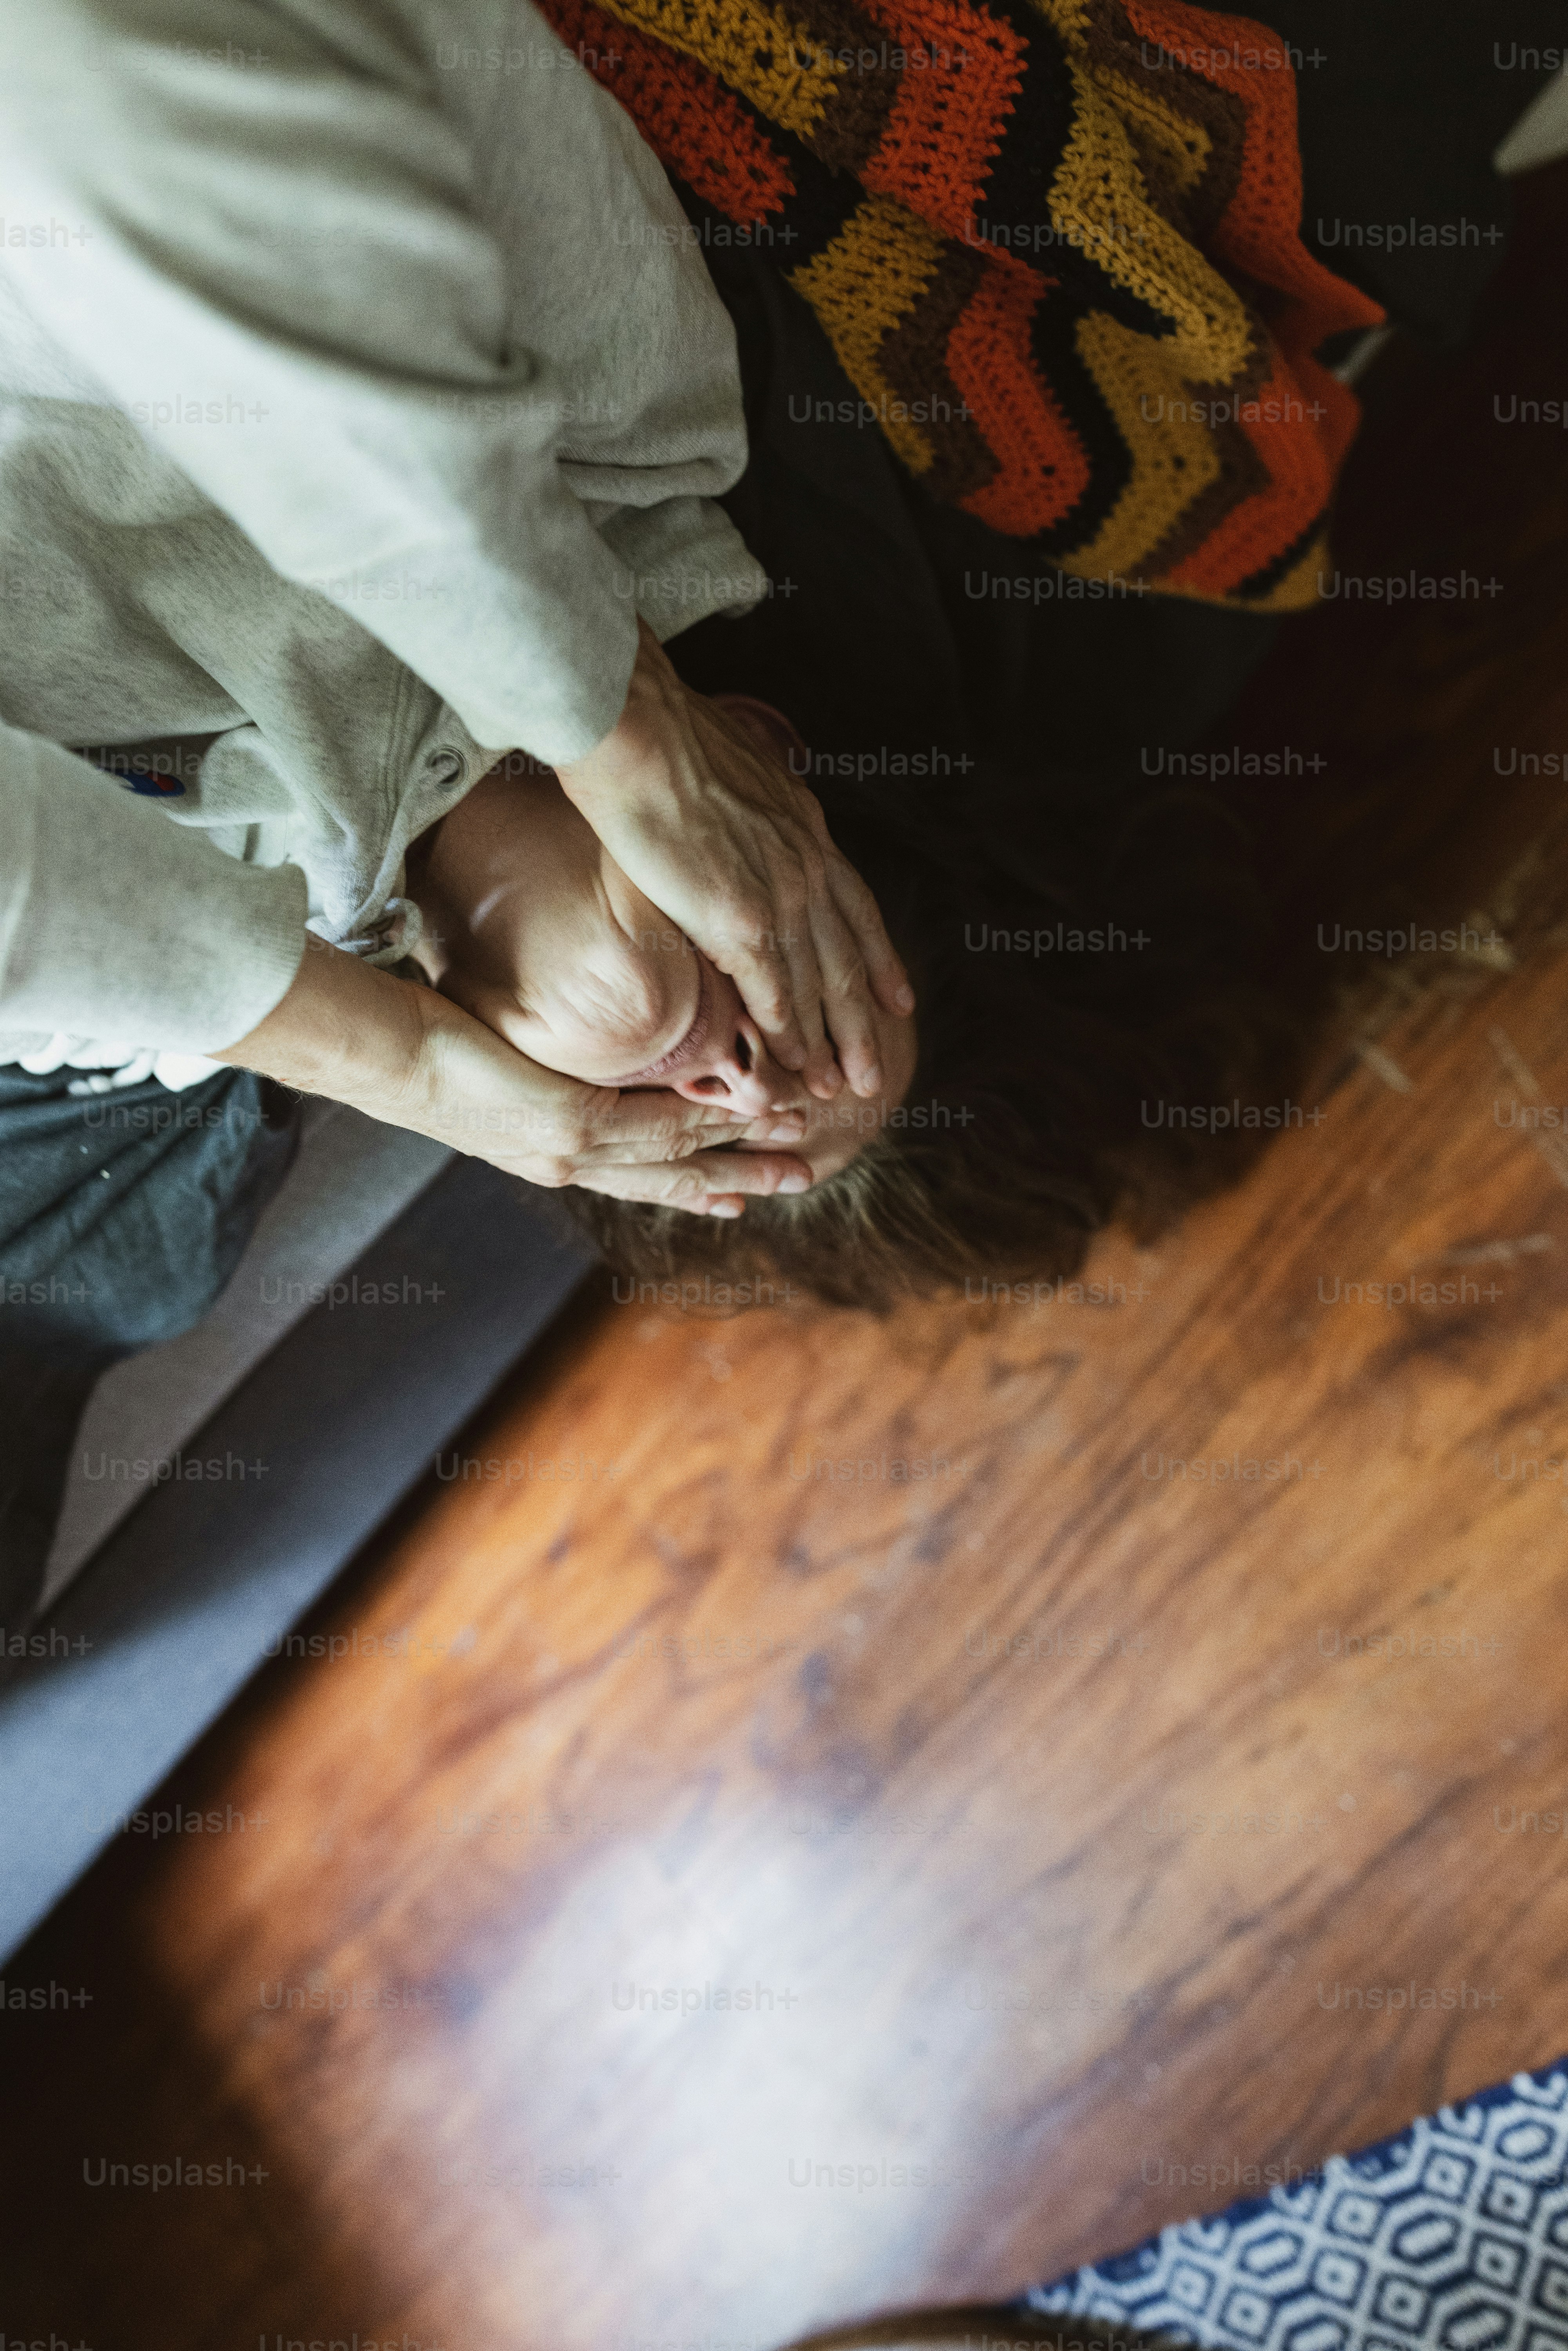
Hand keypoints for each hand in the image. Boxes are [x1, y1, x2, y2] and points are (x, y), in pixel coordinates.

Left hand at [211, 936, 813, 1215]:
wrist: (388, 1057)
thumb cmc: (436, 1044)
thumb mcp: (509, 1060)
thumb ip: (555, 1063)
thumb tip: (590, 1040)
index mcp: (554, 1152)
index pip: (644, 1174)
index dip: (700, 1182)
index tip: (744, 1190)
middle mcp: (567, 1163)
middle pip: (671, 1180)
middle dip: (737, 1181)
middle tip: (797, 1178)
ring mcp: (568, 1149)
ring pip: (674, 1158)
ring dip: (737, 1156)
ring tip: (790, 1144)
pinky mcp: (566, 1122)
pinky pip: (651, 1125)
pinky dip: (701, 1123)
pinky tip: (739, 1114)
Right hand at [555, 621, 913, 1100]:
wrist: (635, 727)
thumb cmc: (661, 737)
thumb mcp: (733, 770)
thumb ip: (748, 811)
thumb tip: (737, 820)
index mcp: (805, 828)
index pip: (859, 907)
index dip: (880, 959)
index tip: (898, 1000)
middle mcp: (805, 864)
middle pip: (848, 959)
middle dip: (864, 1024)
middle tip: (875, 1074)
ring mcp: (778, 893)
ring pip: (819, 985)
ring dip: (830, 1043)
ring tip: (838, 1089)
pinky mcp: (738, 918)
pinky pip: (774, 991)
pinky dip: (787, 1035)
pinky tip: (792, 1067)